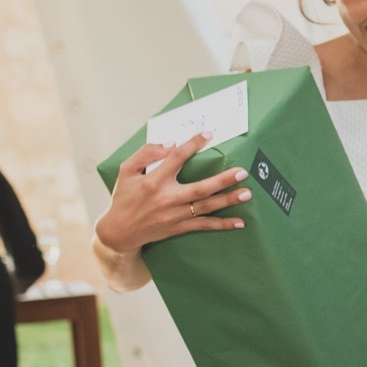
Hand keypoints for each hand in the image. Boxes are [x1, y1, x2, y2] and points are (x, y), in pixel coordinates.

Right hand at [93, 133, 249, 257]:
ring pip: (206, 207)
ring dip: (228, 200)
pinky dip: (222, 224)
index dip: (193, 144)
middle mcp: (166, 198)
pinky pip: (203, 225)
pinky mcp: (178, 227)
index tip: (209, 134)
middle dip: (223, 180)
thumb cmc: (123, 197)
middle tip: (242, 172)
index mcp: (154, 181)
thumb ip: (146, 154)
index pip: (177, 158)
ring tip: (247, 193)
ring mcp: (174, 215)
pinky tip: (240, 222)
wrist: (118, 232)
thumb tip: (170, 144)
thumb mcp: (126, 170)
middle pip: (200, 188)